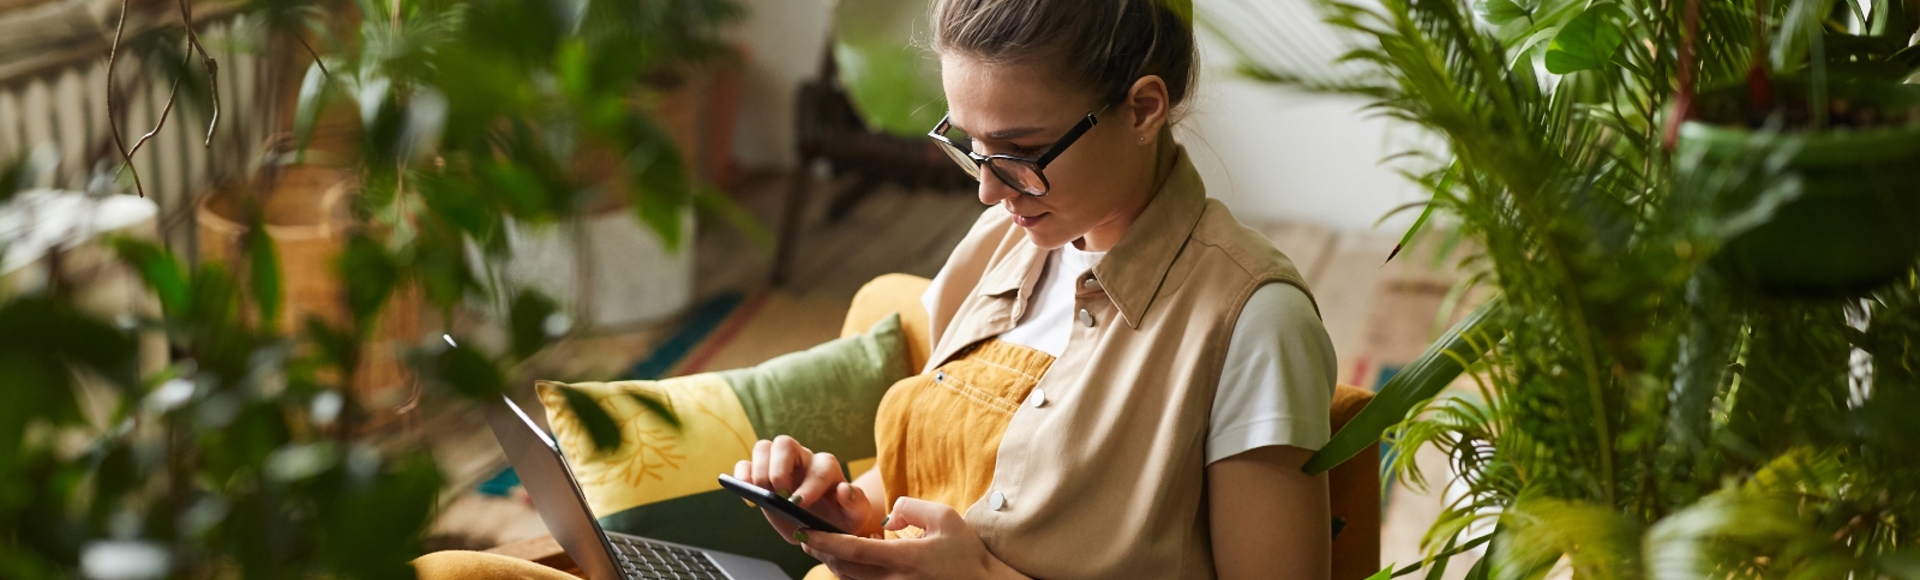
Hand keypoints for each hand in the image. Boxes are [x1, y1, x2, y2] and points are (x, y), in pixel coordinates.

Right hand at [733, 435, 878, 540]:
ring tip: (764, 495)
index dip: (809, 485)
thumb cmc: (840, 518)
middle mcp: (802, 459)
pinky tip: (748, 498)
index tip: (799, 504)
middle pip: (785, 444)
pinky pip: (745, 464)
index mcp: (827, 468)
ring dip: (759, 470)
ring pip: (763, 447)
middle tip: (780, 496)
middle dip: (779, 469)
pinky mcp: (761, 474)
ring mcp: (779, 463)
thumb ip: (856, 504)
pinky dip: (742, 477)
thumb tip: (845, 490)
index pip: (819, 468)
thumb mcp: (855, 516)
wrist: (822, 523)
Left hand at [797, 497, 1028, 579]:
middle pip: (843, 568)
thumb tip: (887, 516)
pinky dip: (851, 573)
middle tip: (805, 536)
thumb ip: (910, 507)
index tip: (803, 532)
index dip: (823, 541)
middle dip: (820, 551)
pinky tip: (851, 560)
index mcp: (903, 559)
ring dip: (833, 563)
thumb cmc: (966, 553)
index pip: (852, 550)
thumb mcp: (945, 517)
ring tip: (822, 545)